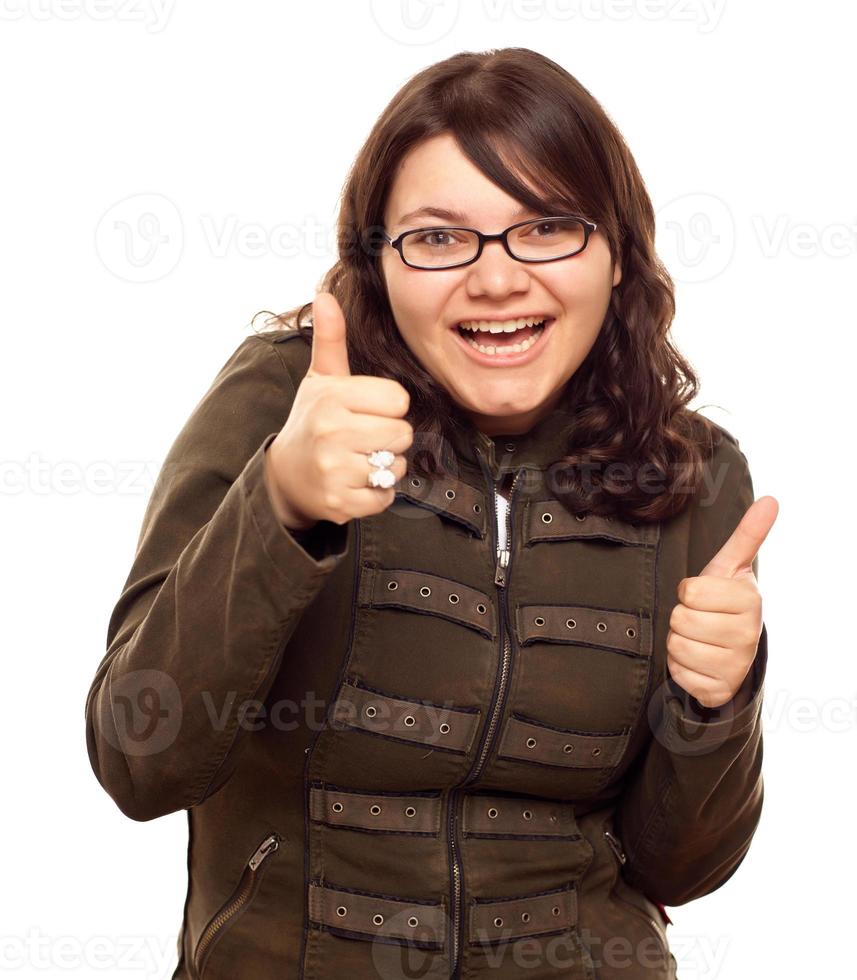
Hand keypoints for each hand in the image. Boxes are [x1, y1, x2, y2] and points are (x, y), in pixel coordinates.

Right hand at [263, 292, 412, 528]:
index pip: (398, 400)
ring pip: (396, 467)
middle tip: (363, 439)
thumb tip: (325, 296)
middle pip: (403, 434)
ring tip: (358, 460)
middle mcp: (331, 431)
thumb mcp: (321, 379)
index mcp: (332, 396)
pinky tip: (354, 483)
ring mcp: (334, 469)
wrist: (285, 476)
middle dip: (390, 439)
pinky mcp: (339, 502)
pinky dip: (377, 495)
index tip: (365, 411)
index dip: (388, 407)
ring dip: (384, 468)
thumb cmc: (313, 421)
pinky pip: (385, 498)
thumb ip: (331, 340)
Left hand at [666, 496, 777, 708]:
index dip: (689, 592)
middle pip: (681, 619)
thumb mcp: (730, 568)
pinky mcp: (718, 691)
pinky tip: (697, 661)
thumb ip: (747, 535)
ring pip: (676, 647)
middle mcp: (748, 635)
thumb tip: (770, 500)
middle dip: (682, 617)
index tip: (704, 596)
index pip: (689, 590)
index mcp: (749, 600)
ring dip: (678, 642)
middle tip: (699, 619)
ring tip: (697, 638)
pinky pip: (678, 674)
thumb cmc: (722, 602)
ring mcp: (735, 667)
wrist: (731, 649)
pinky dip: (679, 668)